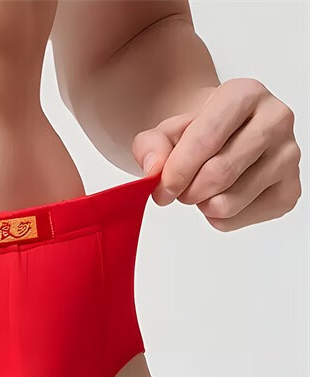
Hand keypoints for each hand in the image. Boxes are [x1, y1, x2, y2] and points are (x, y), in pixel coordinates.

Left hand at [132, 78, 301, 230]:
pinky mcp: (289, 190)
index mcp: (245, 94)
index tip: (161, 189)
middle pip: (219, 174)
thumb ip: (150, 146)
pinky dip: (218, 218)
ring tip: (201, 189)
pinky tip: (221, 197)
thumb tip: (153, 169)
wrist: (222, 138)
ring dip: (202, 205)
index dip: (176, 172)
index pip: (206, 140)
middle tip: (179, 190)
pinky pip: (240, 219)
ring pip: (229, 202)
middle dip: (187, 191)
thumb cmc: (196, 133)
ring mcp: (289, 155)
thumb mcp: (165, 132)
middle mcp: (276, 119)